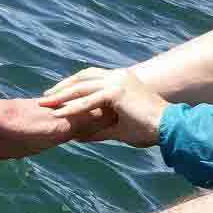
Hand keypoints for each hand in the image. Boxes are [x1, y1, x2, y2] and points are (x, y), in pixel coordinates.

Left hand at [39, 68, 168, 147]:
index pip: (89, 77)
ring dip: (61, 96)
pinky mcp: (117, 92)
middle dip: (61, 88)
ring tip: (44, 104)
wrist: (169, 129)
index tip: (55, 95)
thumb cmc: (148, 129)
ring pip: (81, 87)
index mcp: (120, 79)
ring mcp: (118, 81)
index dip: (71, 85)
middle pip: (81, 78)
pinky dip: (72, 107)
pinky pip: (88, 100)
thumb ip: (96, 129)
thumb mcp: (116, 128)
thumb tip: (77, 136)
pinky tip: (58, 114)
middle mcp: (118, 76)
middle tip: (44, 98)